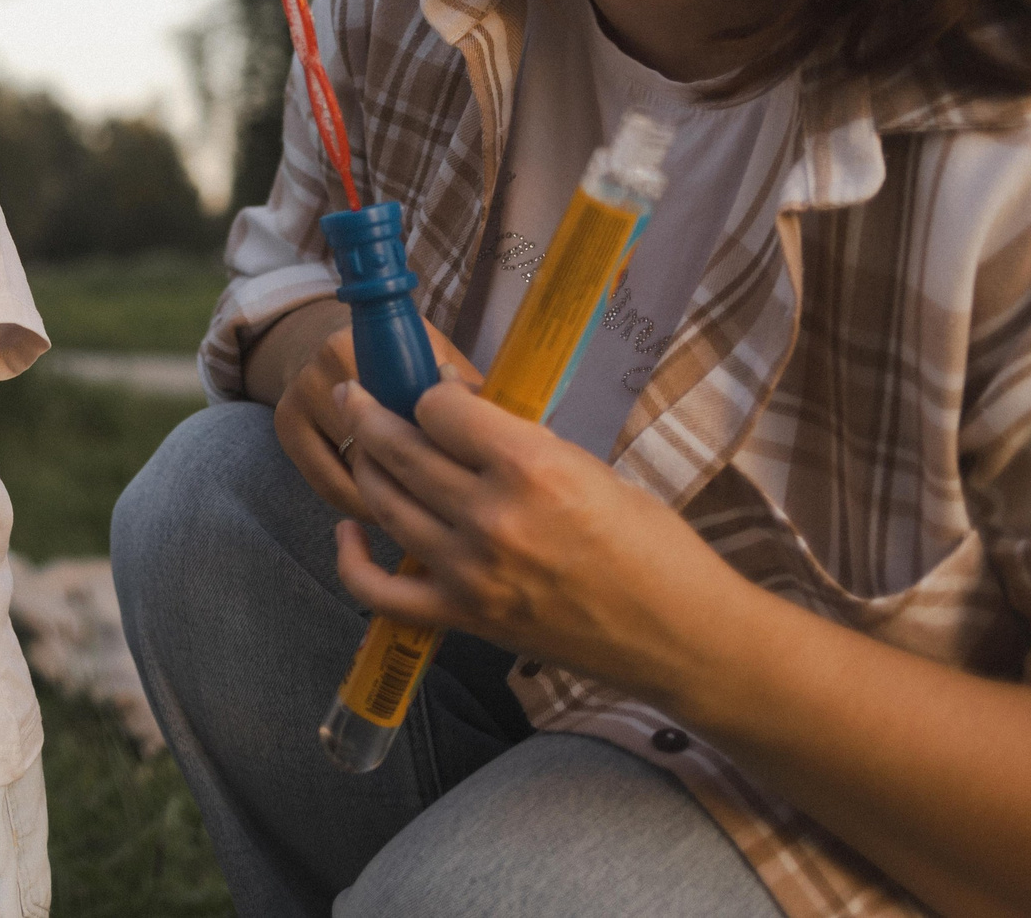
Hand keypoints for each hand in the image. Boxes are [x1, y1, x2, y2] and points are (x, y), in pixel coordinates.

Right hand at [273, 316, 481, 520]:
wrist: (318, 328)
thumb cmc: (397, 354)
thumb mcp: (440, 357)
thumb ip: (472, 398)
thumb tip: (516, 443)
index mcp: (387, 340)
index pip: (426, 409)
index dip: (455, 452)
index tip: (481, 481)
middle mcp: (337, 358)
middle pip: (389, 445)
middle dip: (426, 489)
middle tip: (456, 516)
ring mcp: (305, 390)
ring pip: (359, 471)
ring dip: (391, 504)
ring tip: (422, 520)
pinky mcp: (286, 422)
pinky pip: (326, 483)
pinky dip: (356, 503)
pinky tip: (379, 511)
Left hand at [330, 378, 750, 705]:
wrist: (682, 637)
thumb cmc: (654, 549)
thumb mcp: (593, 471)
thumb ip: (524, 446)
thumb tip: (464, 418)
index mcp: (534, 468)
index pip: (439, 408)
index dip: (433, 395)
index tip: (435, 393)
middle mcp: (493, 517)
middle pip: (399, 448)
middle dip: (370, 412)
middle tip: (358, 394)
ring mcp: (471, 572)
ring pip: (383, 504)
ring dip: (363, 467)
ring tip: (361, 445)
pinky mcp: (465, 617)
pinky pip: (379, 590)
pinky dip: (351, 559)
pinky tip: (348, 531)